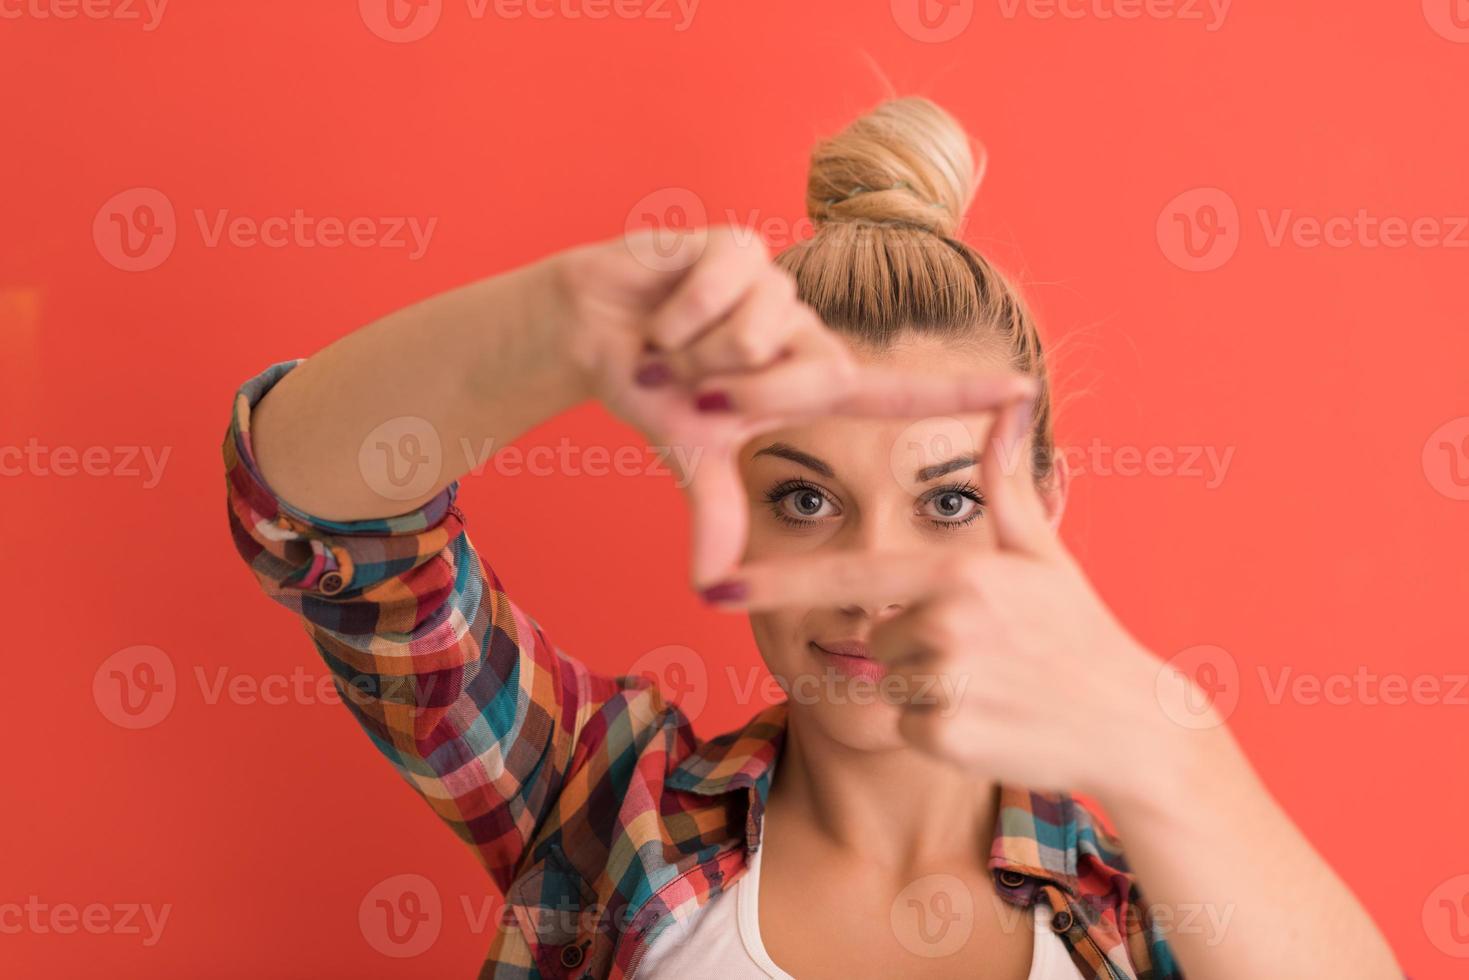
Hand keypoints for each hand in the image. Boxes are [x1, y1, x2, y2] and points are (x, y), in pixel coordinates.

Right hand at [550, 226, 1036, 585]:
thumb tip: (711, 591)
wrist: (594, 332)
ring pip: (758, 334)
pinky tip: (661, 311)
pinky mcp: (741, 245)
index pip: (895, 394)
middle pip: (808, 380)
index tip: (1024, 392)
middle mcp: (805, 332)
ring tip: (672, 346)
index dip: (957, 397)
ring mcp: (778, 285)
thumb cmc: (655, 389)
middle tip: (685, 391)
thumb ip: (716, 515)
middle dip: (736, 398)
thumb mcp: (692, 459)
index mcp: (808, 382)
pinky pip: (722, 290)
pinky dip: (678, 313)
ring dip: (696, 353)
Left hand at [711, 400, 1202, 805]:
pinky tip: (992, 722)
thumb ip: (1005, 482)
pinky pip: (906, 726)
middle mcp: (942, 623)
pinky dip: (938, 729)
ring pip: (888, 681)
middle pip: (874, 633)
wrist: (1131, 725)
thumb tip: (1009, 402)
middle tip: (984, 654)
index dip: (777, 581)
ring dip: (925, 686)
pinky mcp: (943, 737)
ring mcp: (942, 682)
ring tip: (993, 685)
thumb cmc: (1081, 634)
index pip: (847, 575)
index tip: (714, 584)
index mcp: (957, 572)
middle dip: (912, 644)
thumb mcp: (1043, 554)